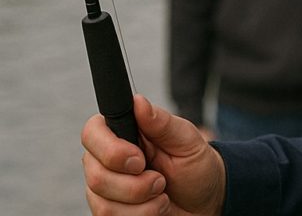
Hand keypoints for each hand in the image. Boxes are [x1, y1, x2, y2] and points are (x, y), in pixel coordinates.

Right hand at [82, 94, 225, 215]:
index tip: (139, 160)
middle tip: (160, 180)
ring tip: (161, 193)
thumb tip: (138, 101)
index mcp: (124, 134)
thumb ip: (162, 122)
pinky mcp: (110, 213)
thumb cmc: (195, 164)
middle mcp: (106, 161)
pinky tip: (156, 208)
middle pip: (95, 174)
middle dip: (135, 184)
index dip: (110, 149)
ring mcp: (105, 189)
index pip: (92, 132)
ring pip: (103, 203)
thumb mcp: (186, 140)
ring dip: (142, 203)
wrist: (205, 200)